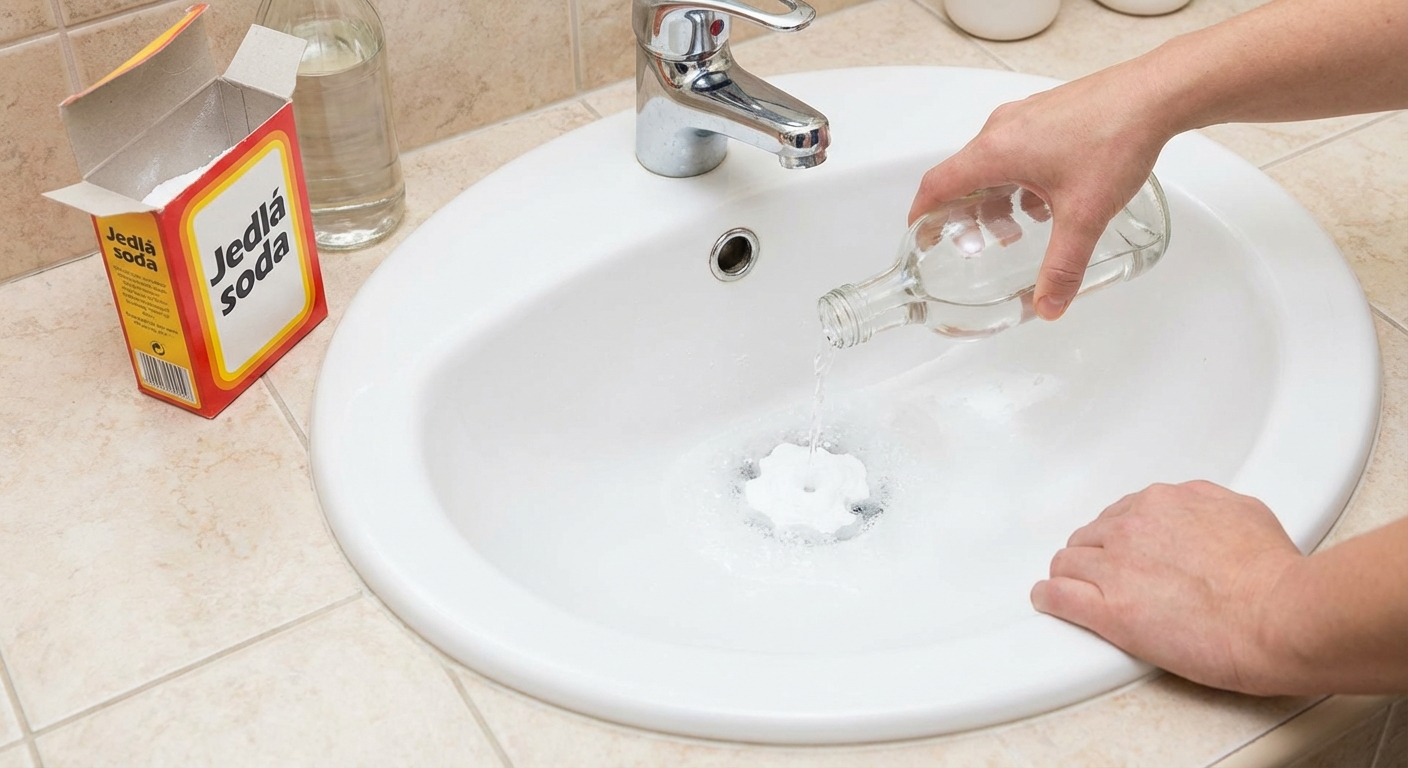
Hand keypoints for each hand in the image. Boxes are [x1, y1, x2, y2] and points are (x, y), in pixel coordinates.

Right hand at [909, 63, 1172, 319]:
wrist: (1156, 94)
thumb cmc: (1114, 140)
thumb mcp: (1084, 215)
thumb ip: (1063, 266)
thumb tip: (1049, 305)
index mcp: (995, 151)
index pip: (937, 184)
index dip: (922, 213)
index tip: (919, 234)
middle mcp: (1002, 129)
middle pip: (965, 175)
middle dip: (968, 212)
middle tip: (978, 242)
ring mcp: (1026, 116)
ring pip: (994, 162)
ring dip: (997, 196)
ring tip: (1019, 226)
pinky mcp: (1048, 113)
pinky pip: (1018, 148)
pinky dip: (1020, 177)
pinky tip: (1050, 198)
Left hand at [1031, 480, 1303, 693]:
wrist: (1280, 616)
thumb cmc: (1276, 576)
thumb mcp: (1247, 514)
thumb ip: (1211, 509)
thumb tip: (1203, 516)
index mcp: (1165, 502)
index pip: (1123, 514)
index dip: (1122, 537)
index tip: (1125, 551)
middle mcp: (1133, 526)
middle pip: (1092, 536)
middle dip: (1095, 555)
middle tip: (1104, 576)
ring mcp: (1116, 567)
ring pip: (1068, 562)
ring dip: (1069, 575)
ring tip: (1070, 589)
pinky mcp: (1109, 610)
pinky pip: (1057, 595)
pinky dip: (1049, 598)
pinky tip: (1048, 601)